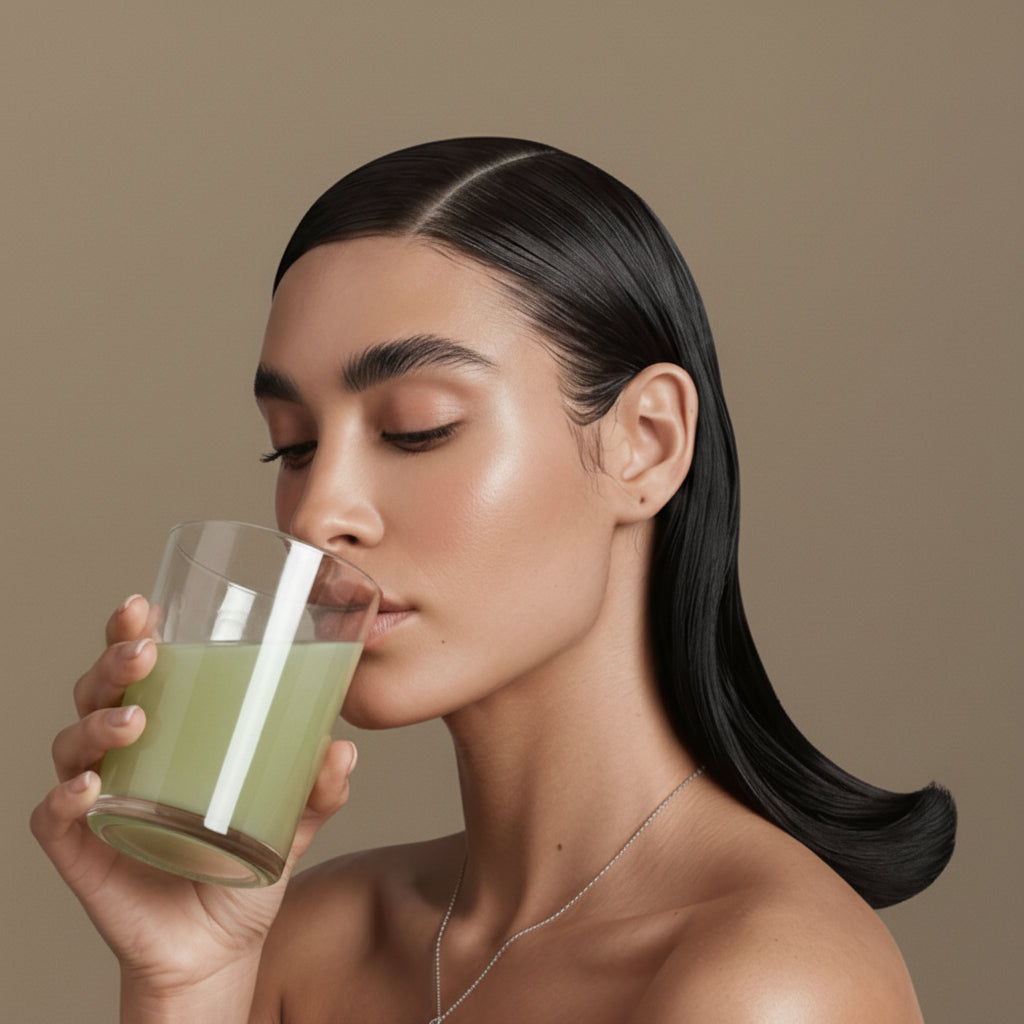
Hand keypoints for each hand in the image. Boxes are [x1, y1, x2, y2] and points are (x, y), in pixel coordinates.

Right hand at [30, 595, 356, 1004]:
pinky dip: (66, 795)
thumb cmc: (243, 865)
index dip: (133, 631)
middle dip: (114, 660)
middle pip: (100, 690)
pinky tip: (91, 785)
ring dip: (97, 720)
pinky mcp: (80, 847)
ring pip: (73, 742)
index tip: (148, 604)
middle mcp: (125, 755)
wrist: (218, 946)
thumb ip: (319, 788)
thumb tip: (342, 749)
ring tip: (134, 718)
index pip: (141, 669)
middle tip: (145, 649)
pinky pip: (54, 814)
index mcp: (170, 732)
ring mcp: (98, 800)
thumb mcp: (294, 822)